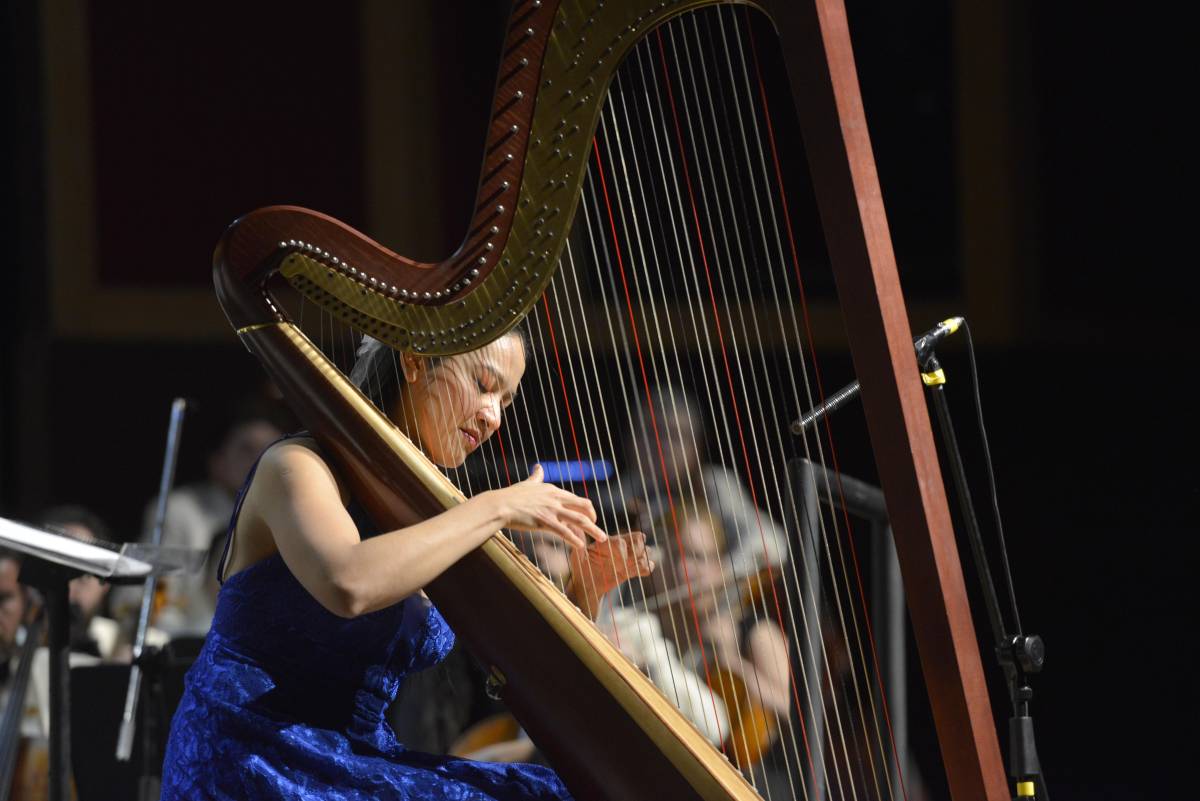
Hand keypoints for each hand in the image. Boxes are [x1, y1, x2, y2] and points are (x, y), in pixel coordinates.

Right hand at [492, 465, 607, 548]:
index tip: (589, 520)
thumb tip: (538, 467)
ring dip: (593, 530)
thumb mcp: (528, 483)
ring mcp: (551, 509)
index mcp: (554, 490)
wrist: (499, 505)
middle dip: (594, 519)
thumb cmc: (511, 496)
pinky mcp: (545, 521)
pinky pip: (564, 532)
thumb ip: (536, 477)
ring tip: (602, 539)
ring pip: (579, 520)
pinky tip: (581, 546)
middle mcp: (556, 498)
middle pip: (584, 507)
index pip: (576, 500)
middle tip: (599, 531)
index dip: (585, 511)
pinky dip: (574, 540)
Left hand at [566, 531, 654, 619]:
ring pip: (647, 551)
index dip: (623, 549)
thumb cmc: (581, 569)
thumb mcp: (578, 555)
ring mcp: (628, 558)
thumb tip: (574, 525)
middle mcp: (621, 547)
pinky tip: (634, 573)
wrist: (587, 586)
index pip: (623, 538)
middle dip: (638, 550)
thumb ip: (579, 541)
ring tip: (629, 569)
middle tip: (628, 562)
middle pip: (640, 539)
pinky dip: (647, 568)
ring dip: (642, 560)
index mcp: (609, 542)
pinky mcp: (632, 570)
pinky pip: (648, 566)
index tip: (617, 560)